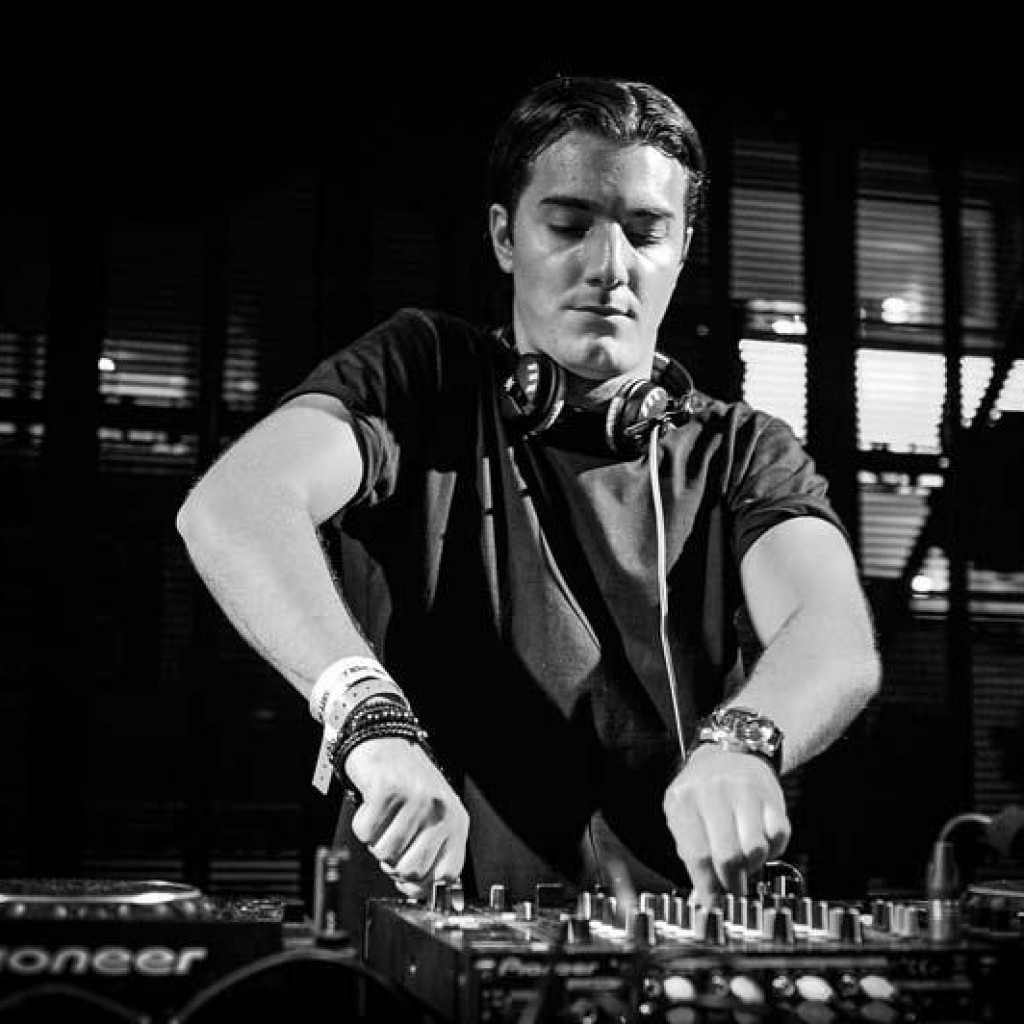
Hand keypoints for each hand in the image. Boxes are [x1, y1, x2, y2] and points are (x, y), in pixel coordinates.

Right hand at [344, 737, 468, 899]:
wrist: (386, 740)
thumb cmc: (407, 785)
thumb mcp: (430, 819)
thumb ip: (429, 854)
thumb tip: (418, 893)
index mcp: (456, 822)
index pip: (446, 876)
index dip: (421, 885)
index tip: (406, 878)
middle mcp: (440, 809)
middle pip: (412, 870)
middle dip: (393, 864)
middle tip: (390, 841)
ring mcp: (415, 798)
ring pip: (385, 853)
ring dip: (376, 841)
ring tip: (383, 819)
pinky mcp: (387, 789)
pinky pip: (365, 832)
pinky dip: (362, 824)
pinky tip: (371, 806)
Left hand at [662, 744, 790, 899]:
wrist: (731, 752)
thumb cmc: (703, 793)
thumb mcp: (683, 814)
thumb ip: (690, 852)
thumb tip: (703, 898)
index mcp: (683, 799)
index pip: (696, 855)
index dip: (708, 887)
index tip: (715, 906)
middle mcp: (712, 791)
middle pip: (727, 856)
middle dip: (732, 883)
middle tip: (734, 890)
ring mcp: (744, 790)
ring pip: (755, 849)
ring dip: (752, 865)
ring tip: (745, 860)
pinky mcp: (771, 794)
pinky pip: (778, 836)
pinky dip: (773, 849)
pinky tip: (761, 841)